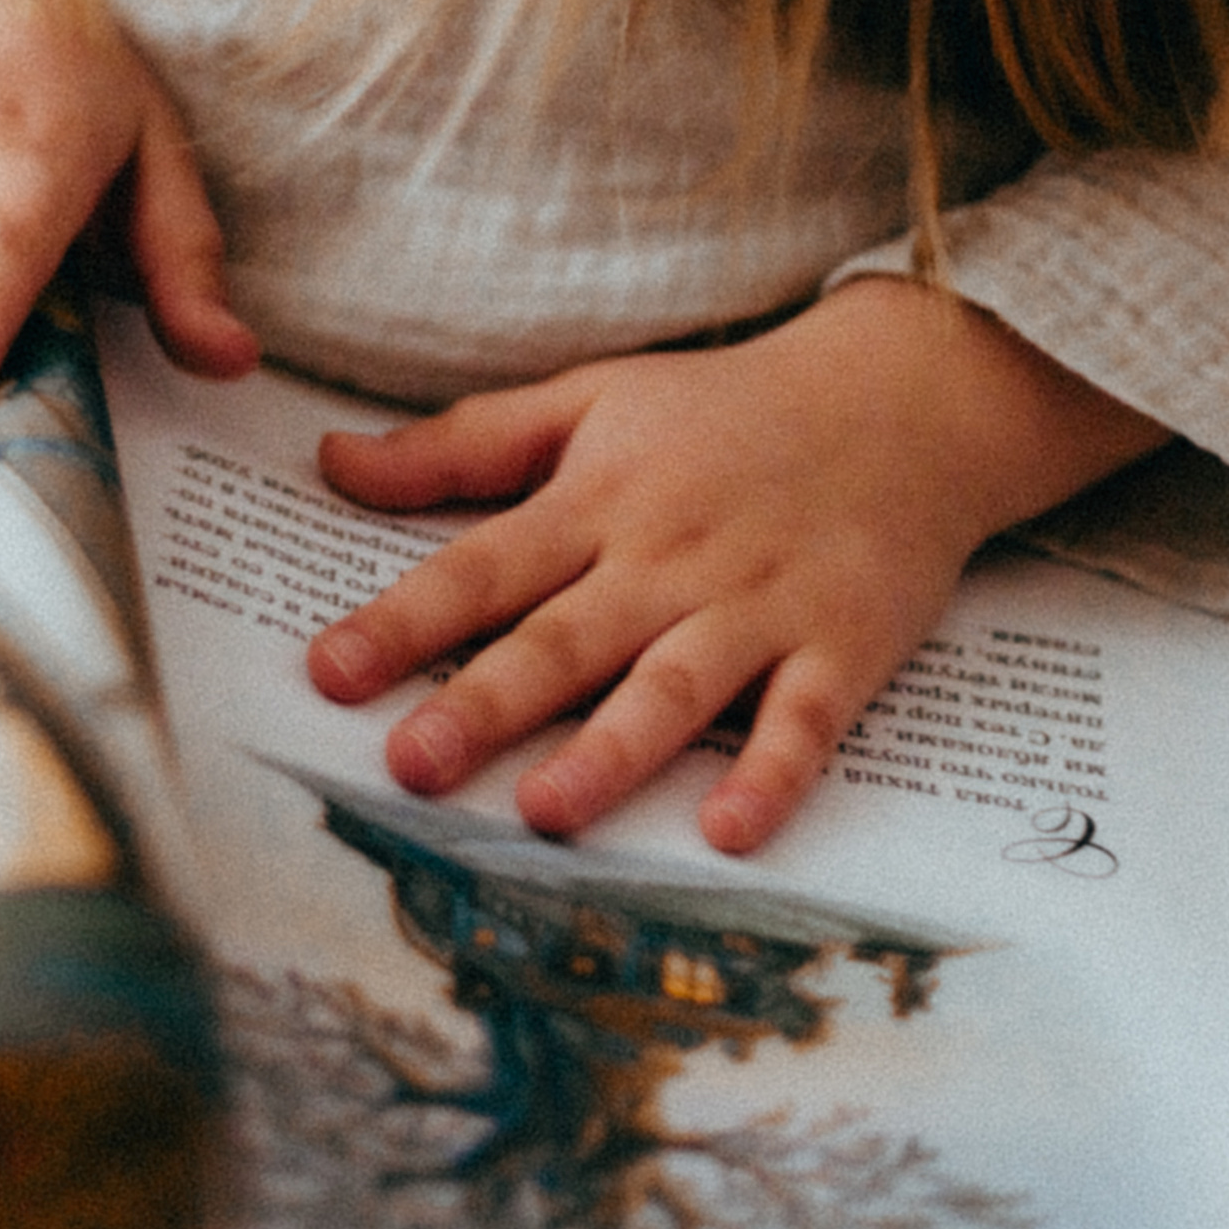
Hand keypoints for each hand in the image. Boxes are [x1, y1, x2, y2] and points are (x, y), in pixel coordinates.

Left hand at [306, 277, 1163, 853]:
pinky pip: (803, 720)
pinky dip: (770, 775)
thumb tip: (332, 463)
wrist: (900, 398)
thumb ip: (465, 443)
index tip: (328, 673)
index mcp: (598, 500)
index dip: (403, 621)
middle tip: (410, 766)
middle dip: (485, 705)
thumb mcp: (589, 399)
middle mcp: (668, 558)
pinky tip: (729, 830)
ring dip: (610, 752)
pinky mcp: (841, 645)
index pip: (482, 567)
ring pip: (673, 688)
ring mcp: (757, 605)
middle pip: (564, 640)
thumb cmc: (723, 411)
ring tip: (544, 812)